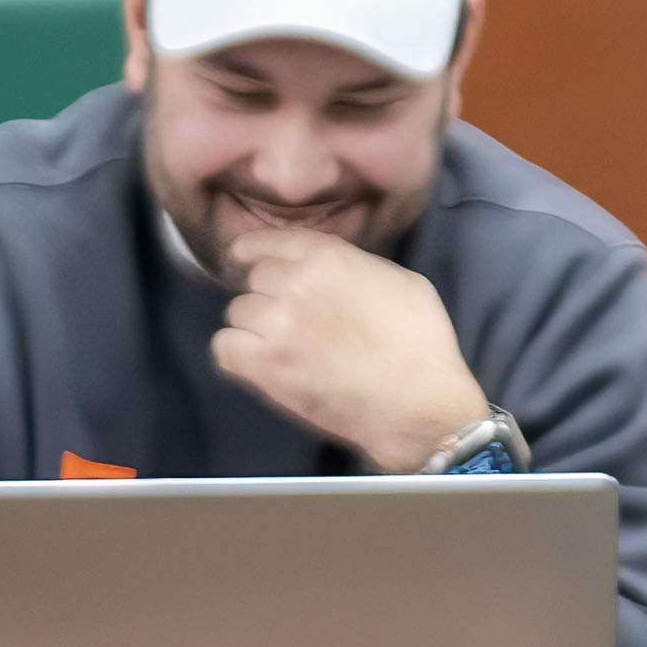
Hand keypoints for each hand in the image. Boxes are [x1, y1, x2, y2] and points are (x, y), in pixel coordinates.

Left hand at [213, 224, 498, 474]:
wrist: (417, 404)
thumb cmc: (422, 345)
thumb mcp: (404, 283)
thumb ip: (358, 267)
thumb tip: (332, 270)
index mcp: (331, 260)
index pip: (273, 242)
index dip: (254, 248)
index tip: (244, 256)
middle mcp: (296, 284)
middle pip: (255, 278)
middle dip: (270, 295)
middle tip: (292, 320)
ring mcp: (275, 325)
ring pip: (237, 312)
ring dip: (255, 326)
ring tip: (282, 347)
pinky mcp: (262, 365)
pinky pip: (223, 346)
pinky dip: (237, 353)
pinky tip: (259, 363)